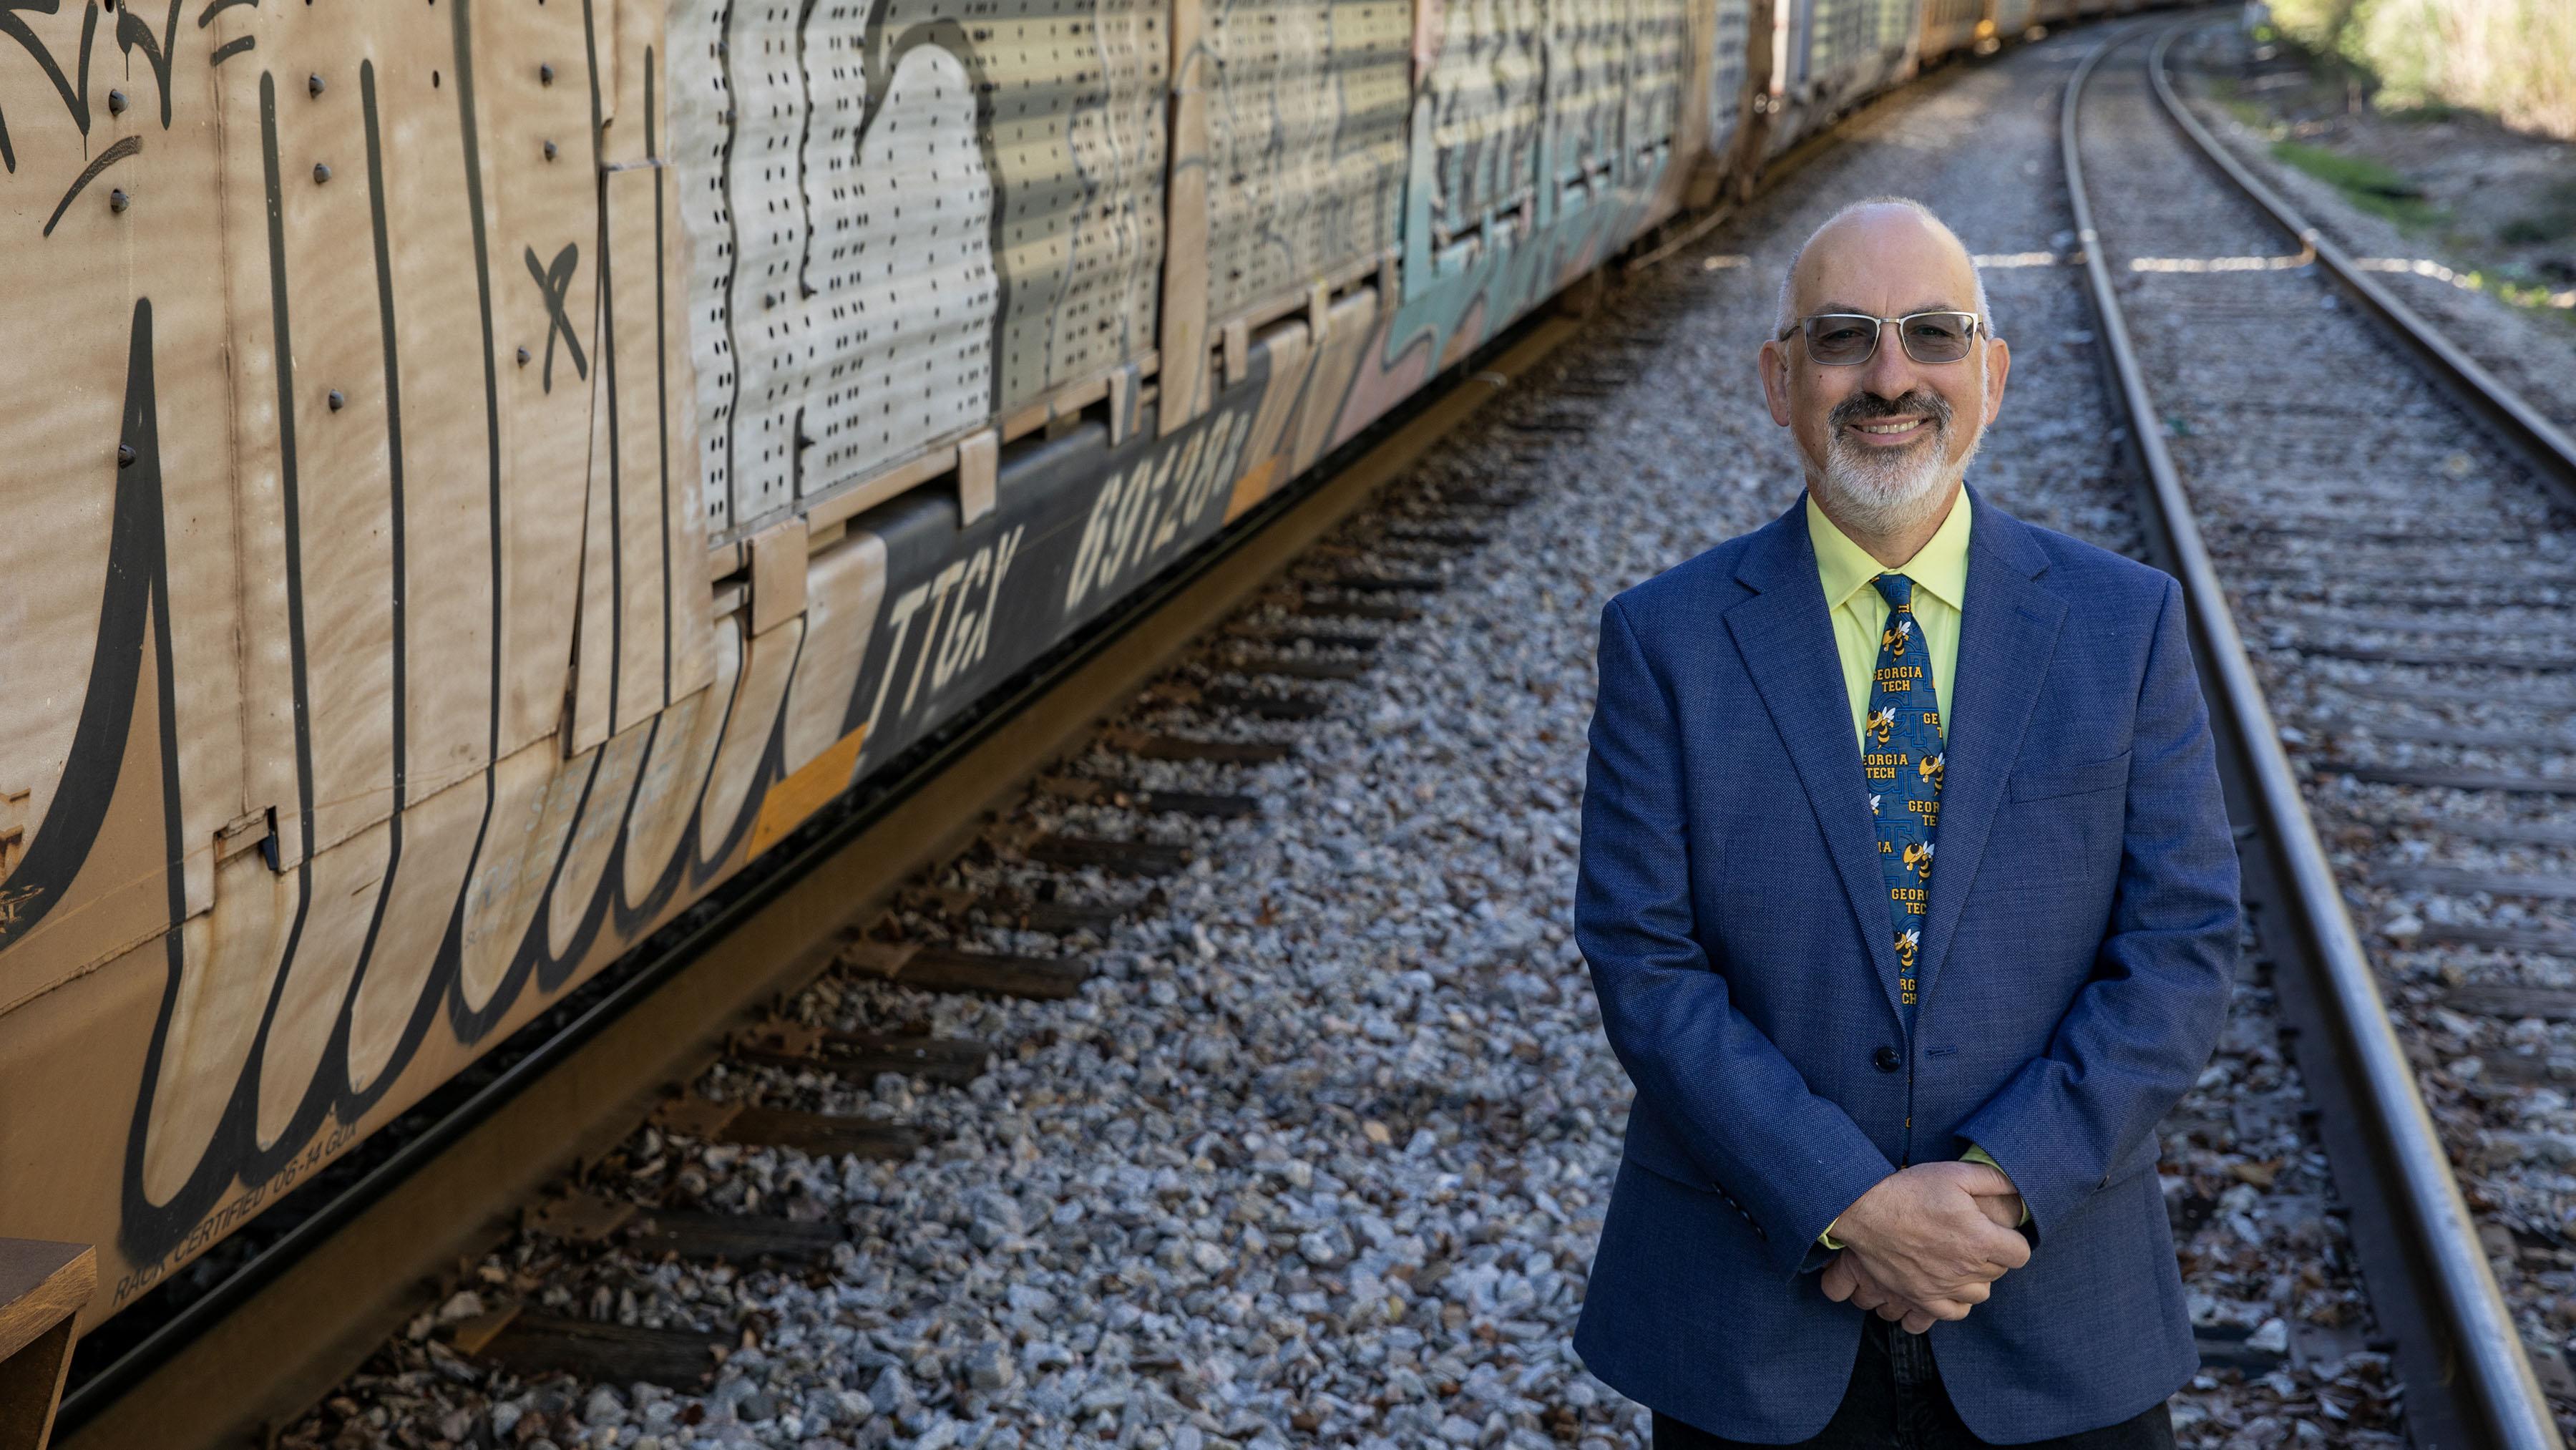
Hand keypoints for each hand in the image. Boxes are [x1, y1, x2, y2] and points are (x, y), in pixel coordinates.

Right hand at [1825, 1161, 2031, 1319]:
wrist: (1865, 1210)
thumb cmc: (1910, 1190)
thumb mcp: (1955, 1173)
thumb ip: (1994, 1180)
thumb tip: (2019, 1188)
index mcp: (1980, 1238)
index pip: (2020, 1253)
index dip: (2012, 1241)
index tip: (1999, 1232)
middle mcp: (1966, 1268)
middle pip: (1999, 1272)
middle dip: (1992, 1255)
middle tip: (1973, 1237)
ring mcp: (1943, 1286)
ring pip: (1980, 1293)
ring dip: (1977, 1278)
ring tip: (1962, 1259)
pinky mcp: (1921, 1297)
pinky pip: (1954, 1312)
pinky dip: (1958, 1301)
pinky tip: (1951, 1284)